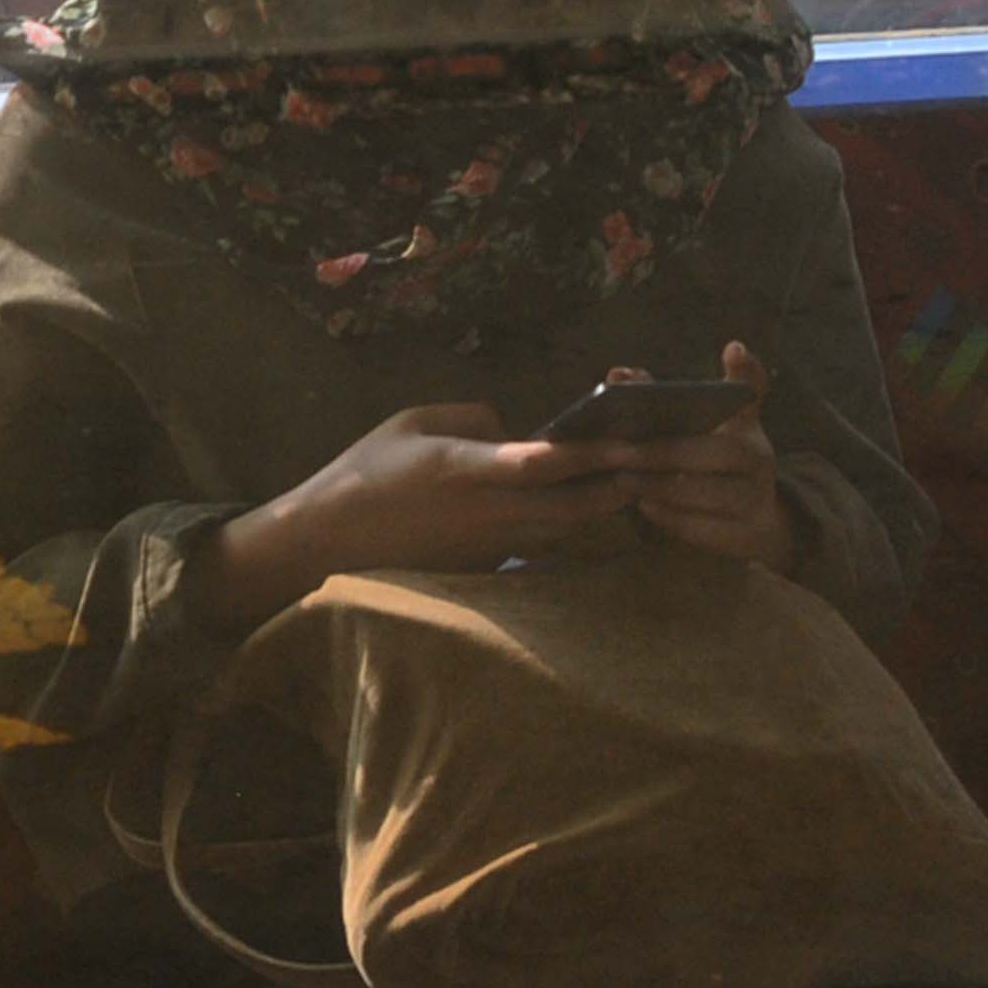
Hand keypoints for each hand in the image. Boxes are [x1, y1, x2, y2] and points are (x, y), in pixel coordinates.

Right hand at [210, 404, 637, 626]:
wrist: (332, 540)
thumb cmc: (366, 471)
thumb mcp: (412, 422)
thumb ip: (470, 419)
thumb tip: (513, 430)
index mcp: (467, 469)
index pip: (544, 463)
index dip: (592, 454)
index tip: (632, 442)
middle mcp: (489, 512)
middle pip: (573, 507)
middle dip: (617, 488)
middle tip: (655, 468)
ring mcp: (491, 546)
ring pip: (564, 530)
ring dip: (599, 511)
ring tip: (633, 486)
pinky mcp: (487, 567)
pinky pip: (540, 546)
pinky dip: (566, 528)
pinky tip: (582, 513)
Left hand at [593, 342, 793, 570]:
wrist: (754, 520)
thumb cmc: (712, 464)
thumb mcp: (704, 430)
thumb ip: (665, 400)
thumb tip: (620, 372)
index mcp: (747, 428)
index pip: (749, 395)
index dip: (745, 373)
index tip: (731, 348)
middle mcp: (760, 462)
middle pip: (719, 451)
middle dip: (665, 451)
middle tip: (618, 451)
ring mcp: (757, 501)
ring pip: (712, 493)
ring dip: (663, 486)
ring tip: (623, 479)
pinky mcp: (744, 536)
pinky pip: (706, 527)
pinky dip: (673, 517)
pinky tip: (644, 506)